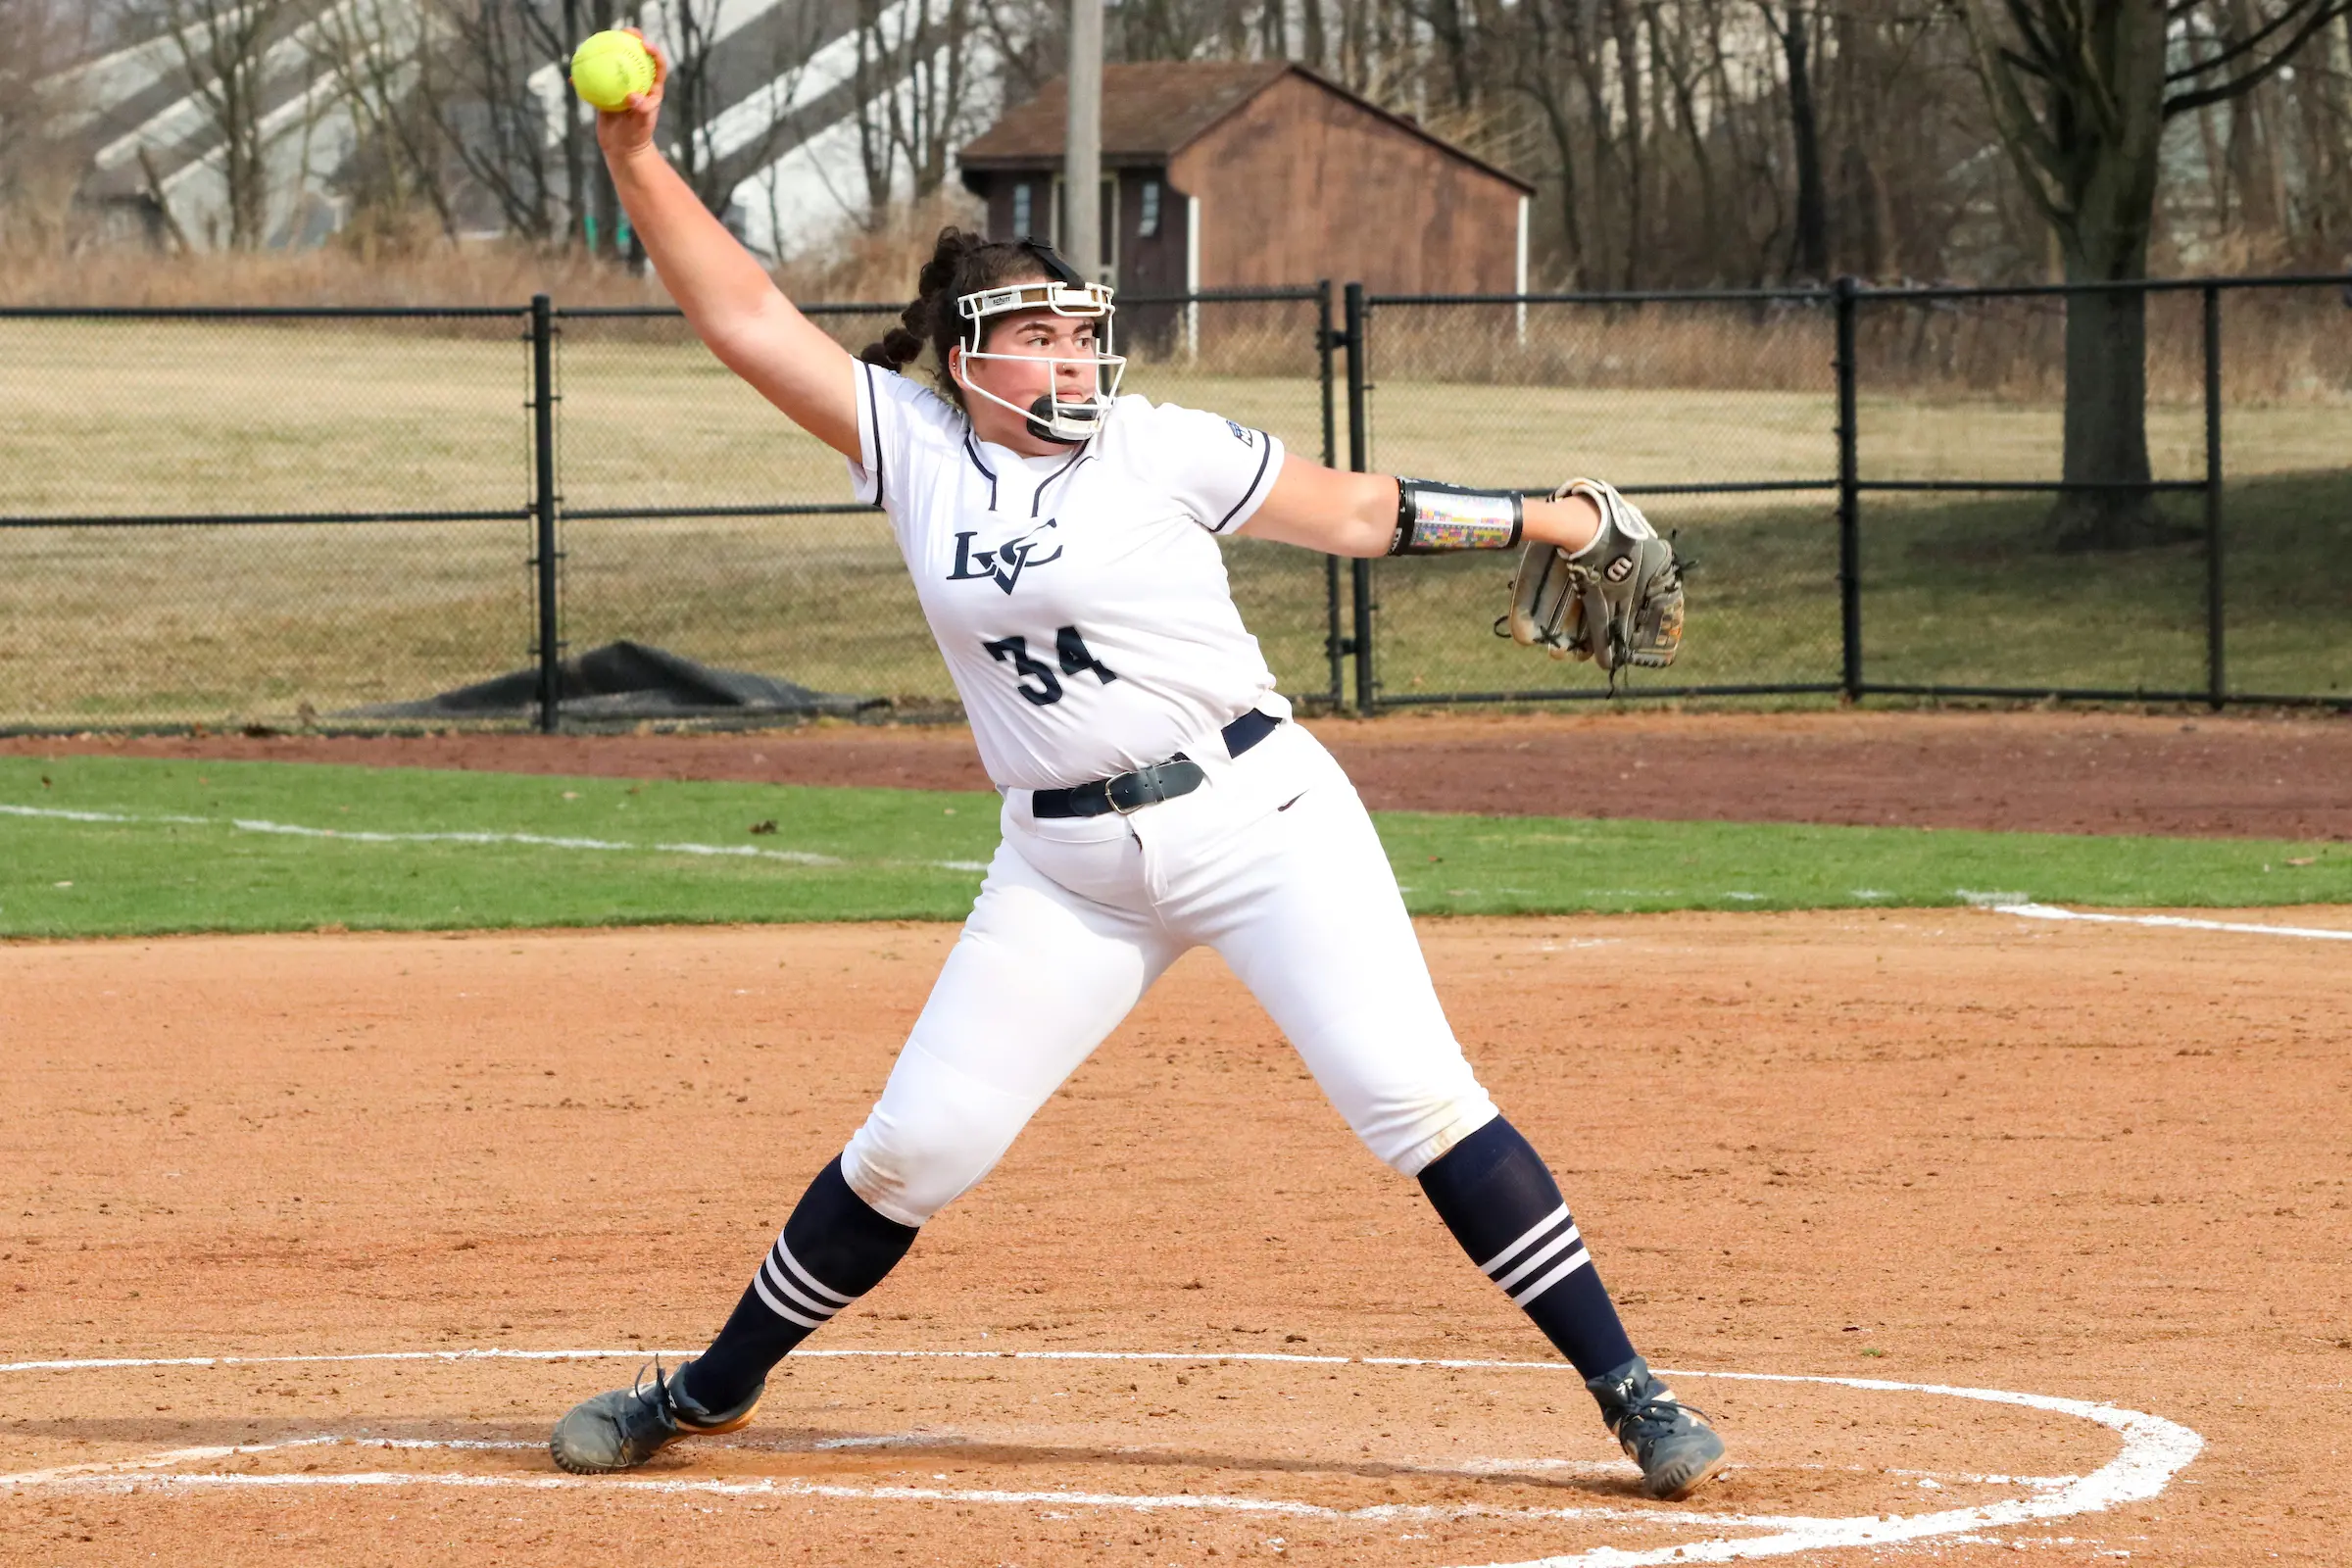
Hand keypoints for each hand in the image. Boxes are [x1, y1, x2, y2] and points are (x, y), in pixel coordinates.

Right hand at [591, 29, 668, 164]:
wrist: (623, 149)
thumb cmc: (637, 137)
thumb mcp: (642, 124)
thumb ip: (641, 109)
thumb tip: (632, 95)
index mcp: (651, 88)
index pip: (657, 65)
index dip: (654, 51)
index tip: (644, 44)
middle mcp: (637, 83)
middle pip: (636, 56)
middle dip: (632, 40)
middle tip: (623, 31)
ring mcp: (621, 87)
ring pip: (614, 65)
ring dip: (607, 51)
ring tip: (595, 43)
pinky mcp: (606, 94)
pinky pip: (595, 82)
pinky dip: (584, 78)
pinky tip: (572, 76)